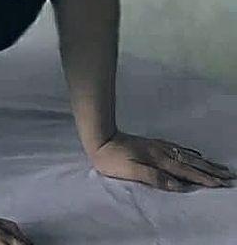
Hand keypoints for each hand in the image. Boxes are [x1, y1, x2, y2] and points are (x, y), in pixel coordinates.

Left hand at [91, 130, 235, 190]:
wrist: (99, 137)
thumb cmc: (111, 158)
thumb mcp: (130, 170)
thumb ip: (154, 177)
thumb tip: (178, 185)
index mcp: (157, 160)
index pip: (185, 172)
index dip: (203, 178)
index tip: (221, 184)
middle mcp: (161, 151)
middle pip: (191, 162)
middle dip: (210, 170)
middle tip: (229, 176)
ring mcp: (158, 146)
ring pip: (186, 154)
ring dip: (204, 162)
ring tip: (218, 166)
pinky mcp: (153, 144)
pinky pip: (178, 148)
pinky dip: (190, 153)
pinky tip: (194, 154)